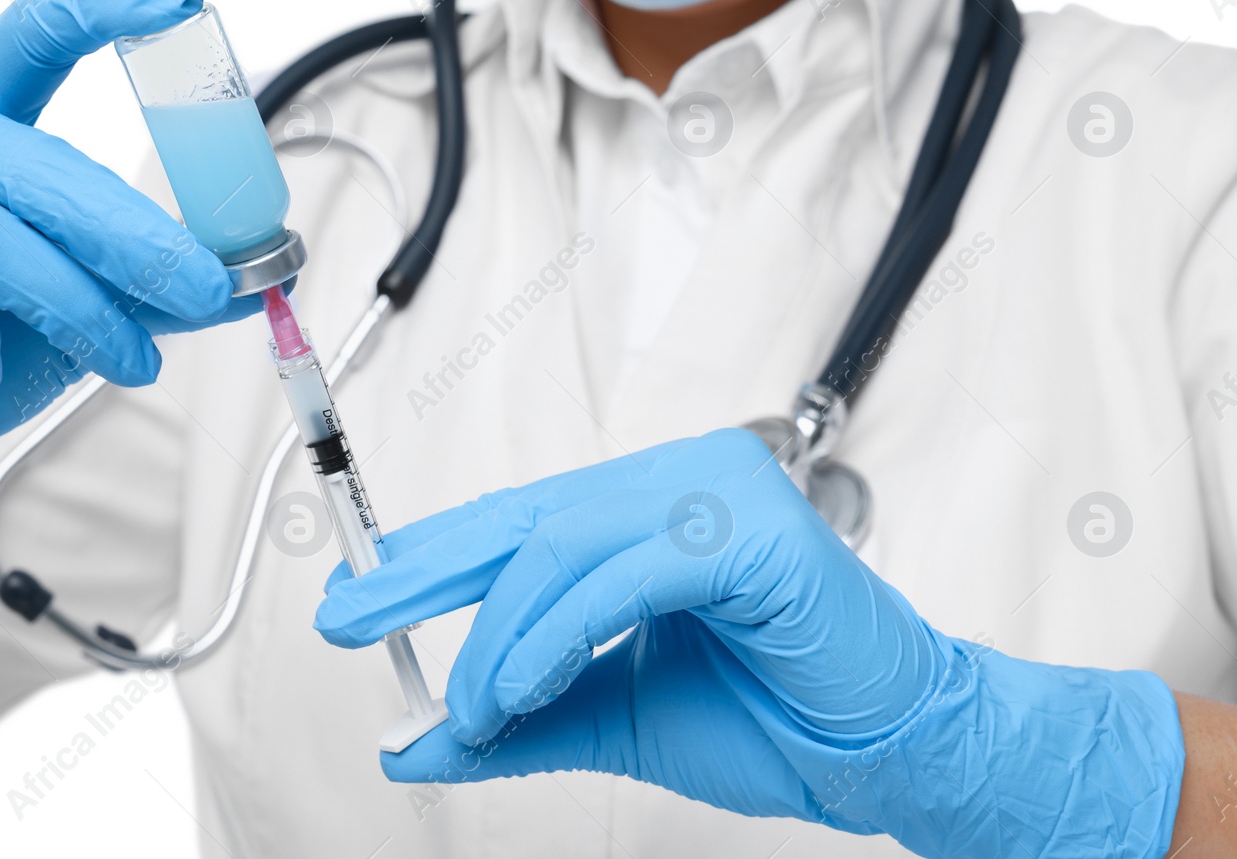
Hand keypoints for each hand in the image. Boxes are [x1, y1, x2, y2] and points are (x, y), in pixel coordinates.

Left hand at [317, 429, 1186, 856]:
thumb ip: (520, 722)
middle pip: (528, 520)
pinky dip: (559, 631)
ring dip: (500, 634)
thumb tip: (414, 739)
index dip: (432, 557)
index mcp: (647, 515)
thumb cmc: (770, 721)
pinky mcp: (748, 527)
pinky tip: (524, 683)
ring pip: (565, 544)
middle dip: (429, 572)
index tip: (355, 596)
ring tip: (471, 707)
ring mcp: (717, 490)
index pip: (522, 523)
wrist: (886, 754)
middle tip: (350, 616)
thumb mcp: (613, 721)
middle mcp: (677, 481)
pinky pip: (623, 573)